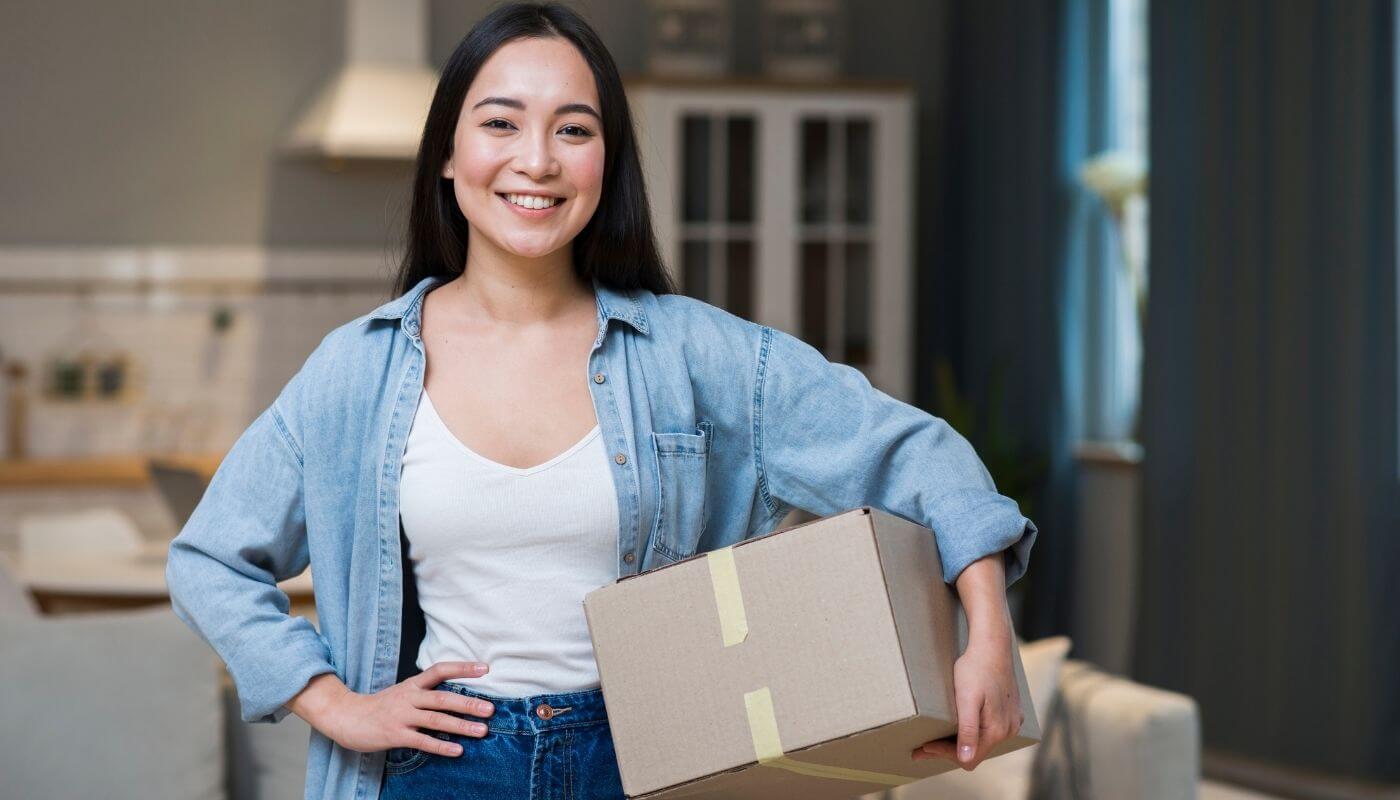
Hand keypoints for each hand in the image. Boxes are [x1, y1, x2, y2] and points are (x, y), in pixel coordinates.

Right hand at [313, 661, 496, 756]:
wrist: (345, 716)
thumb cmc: (380, 706)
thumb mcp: (403, 692)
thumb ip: (426, 693)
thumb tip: (457, 695)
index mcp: (412, 684)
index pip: (440, 670)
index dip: (463, 668)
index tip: (485, 668)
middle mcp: (408, 697)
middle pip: (442, 697)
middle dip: (468, 703)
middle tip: (491, 709)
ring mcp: (401, 716)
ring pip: (436, 719)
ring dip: (461, 726)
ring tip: (482, 730)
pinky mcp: (394, 735)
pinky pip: (422, 741)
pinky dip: (441, 746)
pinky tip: (458, 751)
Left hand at [910, 636, 1023, 769]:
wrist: (992, 644)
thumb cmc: (975, 668)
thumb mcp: (966, 699)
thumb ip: (968, 730)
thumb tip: (966, 760)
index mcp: (998, 731)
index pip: (968, 758)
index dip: (943, 753)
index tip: (923, 746)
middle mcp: (1009, 730)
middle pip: (975, 752)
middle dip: (948, 750)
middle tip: (921, 748)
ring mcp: (1012, 721)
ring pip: (982, 742)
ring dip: (960, 742)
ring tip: (936, 738)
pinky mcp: (1011, 712)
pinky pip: (990, 730)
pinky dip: (972, 732)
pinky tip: (957, 726)